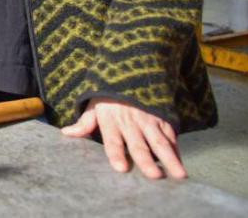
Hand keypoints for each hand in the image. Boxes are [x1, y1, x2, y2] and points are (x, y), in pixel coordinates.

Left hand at [61, 97, 185, 178]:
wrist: (130, 70)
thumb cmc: (108, 95)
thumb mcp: (93, 104)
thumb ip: (84, 122)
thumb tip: (66, 133)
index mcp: (111, 119)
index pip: (112, 139)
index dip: (116, 153)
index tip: (121, 168)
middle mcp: (130, 121)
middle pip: (139, 143)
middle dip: (146, 160)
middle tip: (154, 176)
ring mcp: (148, 119)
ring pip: (160, 141)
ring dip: (170, 158)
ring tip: (179, 174)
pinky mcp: (162, 117)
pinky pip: (171, 135)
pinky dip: (177, 149)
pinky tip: (181, 163)